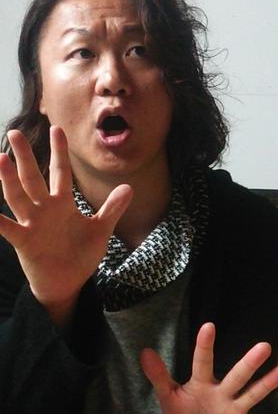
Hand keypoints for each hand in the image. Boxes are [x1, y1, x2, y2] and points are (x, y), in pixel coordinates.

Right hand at [0, 127, 131, 326]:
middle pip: (32, 178)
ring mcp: (32, 224)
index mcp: (62, 205)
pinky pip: (6, 228)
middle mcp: (44, 210)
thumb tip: (129, 187)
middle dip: (24, 156)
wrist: (67, 284)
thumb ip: (112, 209)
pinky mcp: (24, 241)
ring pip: (17, 197)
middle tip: (14, 132)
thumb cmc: (80, 256)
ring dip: (8, 179)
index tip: (57, 129)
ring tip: (0, 158)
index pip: (60, 172)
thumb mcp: (100, 230)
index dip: (58, 152)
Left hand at [140, 322, 277, 413]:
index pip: (202, 362)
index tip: (208, 326)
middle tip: (264, 346)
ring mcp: (235, 410)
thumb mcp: (168, 397)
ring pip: (252, 395)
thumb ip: (158, 376)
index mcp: (203, 384)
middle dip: (249, 362)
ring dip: (266, 385)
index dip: (204, 346)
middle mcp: (223, 393)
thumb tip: (143, 351)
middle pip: (237, 375)